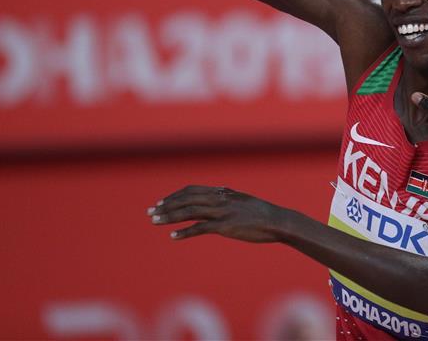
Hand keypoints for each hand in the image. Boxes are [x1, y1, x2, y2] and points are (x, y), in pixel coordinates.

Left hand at [148, 185, 284, 242]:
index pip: (191, 190)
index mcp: (222, 192)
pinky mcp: (225, 226)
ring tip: (155, 222)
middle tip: (150, 212)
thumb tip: (219, 194)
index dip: (174, 196)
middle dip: (166, 205)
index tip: (161, 203)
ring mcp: (222, 212)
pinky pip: (200, 227)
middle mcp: (219, 199)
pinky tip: (173, 236)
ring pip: (189, 211)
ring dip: (170, 216)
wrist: (277, 221)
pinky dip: (185, 232)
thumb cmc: (261, 213)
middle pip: (186, 199)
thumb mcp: (242, 200)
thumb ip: (227, 197)